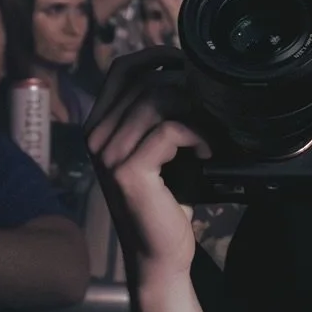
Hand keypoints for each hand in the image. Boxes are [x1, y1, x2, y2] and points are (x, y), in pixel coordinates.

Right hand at [85, 50, 210, 281]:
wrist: (159, 254)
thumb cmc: (167, 201)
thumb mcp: (162, 150)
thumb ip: (163, 116)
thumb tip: (194, 76)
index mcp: (100, 125)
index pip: (122, 69)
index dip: (157, 57)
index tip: (189, 64)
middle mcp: (96, 136)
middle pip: (147, 83)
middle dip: (188, 88)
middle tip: (215, 108)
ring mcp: (108, 153)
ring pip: (158, 101)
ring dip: (196, 111)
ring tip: (214, 132)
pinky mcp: (128, 170)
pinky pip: (169, 130)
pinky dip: (197, 135)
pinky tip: (208, 152)